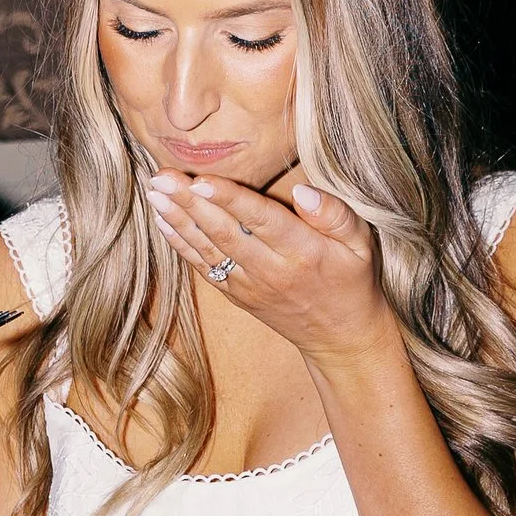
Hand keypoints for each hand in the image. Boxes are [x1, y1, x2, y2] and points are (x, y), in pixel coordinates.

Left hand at [143, 166, 391, 366]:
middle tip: (161, 178)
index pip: (260, 220)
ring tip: (154, 194)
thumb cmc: (352, 281)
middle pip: (224, 232)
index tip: (199, 180)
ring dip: (178, 221)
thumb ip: (335, 214)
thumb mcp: (361, 244)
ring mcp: (250, 286)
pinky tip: (163, 221)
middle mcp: (271, 271)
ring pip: (208, 250)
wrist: (340, 337)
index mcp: (302, 253)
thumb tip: (302, 192)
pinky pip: (204, 268)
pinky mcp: (237, 295)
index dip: (229, 199)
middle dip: (189, 203)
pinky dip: (181, 244)